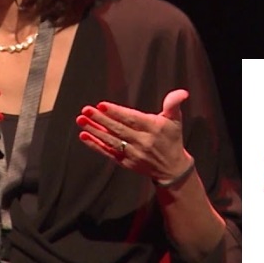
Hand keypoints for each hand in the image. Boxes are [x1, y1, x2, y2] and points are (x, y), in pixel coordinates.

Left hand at [76, 89, 192, 182]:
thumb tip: (182, 93)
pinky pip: (108, 153)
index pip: (132, 119)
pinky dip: (95, 145)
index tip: (102, 104)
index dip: (116, 112)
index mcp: (153, 129)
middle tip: (86, 110)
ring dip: (94, 131)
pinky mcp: (126, 163)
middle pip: (119, 129)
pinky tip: (84, 136)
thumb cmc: (171, 139)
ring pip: (111, 141)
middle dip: (101, 119)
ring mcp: (133, 154)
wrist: (172, 169)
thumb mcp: (175, 120)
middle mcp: (143, 142)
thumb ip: (173, 104)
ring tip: (81, 120)